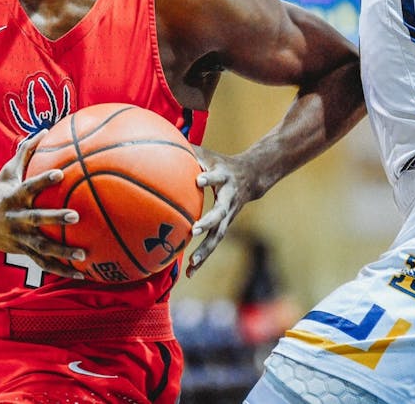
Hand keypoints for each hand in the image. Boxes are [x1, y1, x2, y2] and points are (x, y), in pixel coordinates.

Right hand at [0, 131, 85, 278]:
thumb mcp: (7, 172)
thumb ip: (26, 152)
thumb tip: (46, 130)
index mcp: (13, 197)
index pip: (29, 187)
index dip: (43, 180)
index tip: (60, 174)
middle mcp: (16, 218)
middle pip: (37, 219)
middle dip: (55, 218)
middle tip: (76, 215)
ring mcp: (19, 238)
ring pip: (42, 247)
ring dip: (63, 252)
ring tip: (83, 254)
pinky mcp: (23, 252)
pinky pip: (44, 263)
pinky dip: (62, 270)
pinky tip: (83, 274)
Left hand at [185, 147, 258, 277]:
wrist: (252, 177)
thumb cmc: (221, 163)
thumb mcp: (208, 154)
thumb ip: (189, 149)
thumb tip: (162, 141)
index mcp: (224, 178)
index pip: (217, 176)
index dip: (209, 177)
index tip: (199, 178)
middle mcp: (228, 199)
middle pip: (220, 212)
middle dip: (208, 222)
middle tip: (195, 229)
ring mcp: (228, 216)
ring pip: (218, 235)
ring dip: (205, 250)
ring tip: (192, 263)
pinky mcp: (224, 227)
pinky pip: (212, 244)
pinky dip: (202, 259)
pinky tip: (189, 273)